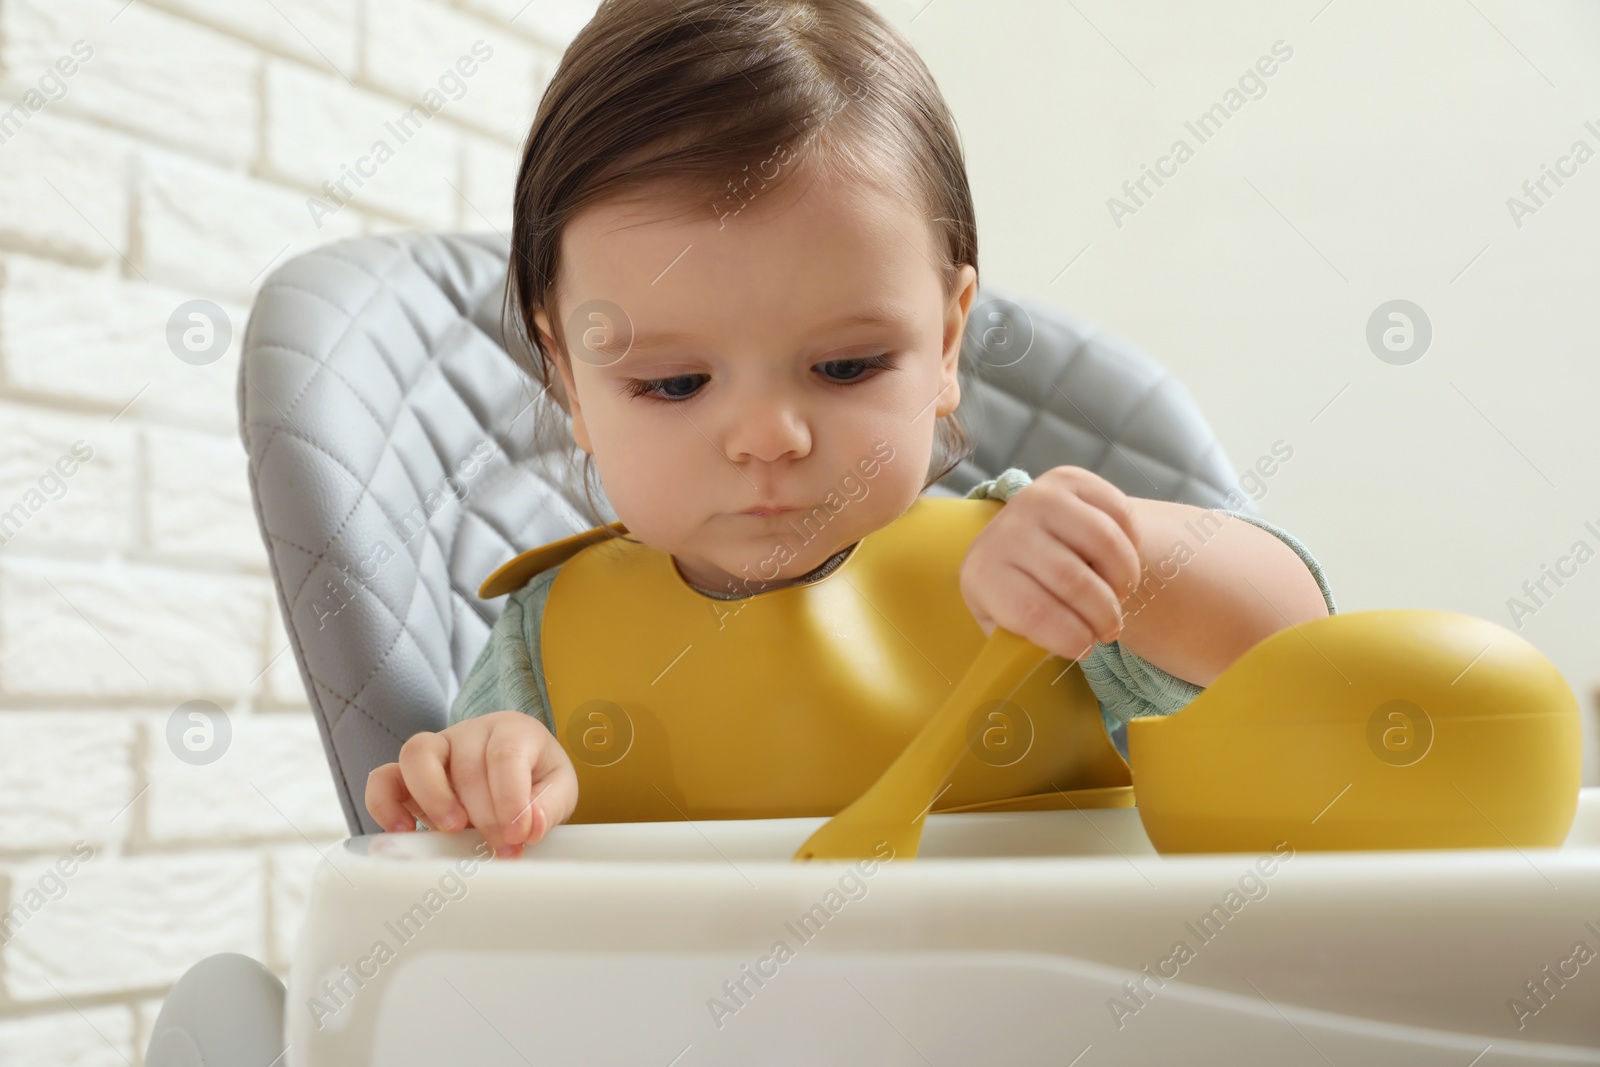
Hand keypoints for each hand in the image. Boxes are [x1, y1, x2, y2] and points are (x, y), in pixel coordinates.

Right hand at [365, 710, 578, 858]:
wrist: (518, 779)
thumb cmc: (538, 781)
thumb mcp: (559, 791)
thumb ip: (548, 807)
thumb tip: (528, 826)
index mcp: (512, 729)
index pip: (505, 753)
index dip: (510, 797)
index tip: (518, 835)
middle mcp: (470, 732)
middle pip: (467, 764)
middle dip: (484, 815)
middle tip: (501, 849)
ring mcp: (436, 749)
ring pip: (417, 754)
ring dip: (433, 797)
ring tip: (454, 830)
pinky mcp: (408, 774)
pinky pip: (383, 778)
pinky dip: (385, 804)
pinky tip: (404, 831)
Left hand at [959, 466, 1142, 660]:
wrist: (1022, 540)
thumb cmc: (1018, 594)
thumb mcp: (1007, 624)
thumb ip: (1022, 644)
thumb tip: (1044, 658)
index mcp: (982, 574)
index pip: (1033, 613)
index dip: (1071, 638)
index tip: (1086, 648)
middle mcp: (1005, 529)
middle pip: (1073, 582)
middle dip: (1103, 616)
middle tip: (1110, 629)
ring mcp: (1037, 498)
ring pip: (1104, 544)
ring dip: (1123, 580)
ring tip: (1119, 595)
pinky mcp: (1068, 479)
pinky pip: (1119, 513)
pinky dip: (1132, 545)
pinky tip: (1120, 562)